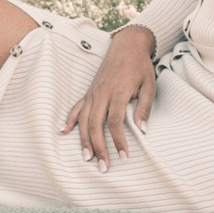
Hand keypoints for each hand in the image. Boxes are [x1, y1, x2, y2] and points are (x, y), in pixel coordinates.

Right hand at [60, 25, 156, 168]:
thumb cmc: (140, 66)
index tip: (124, 157)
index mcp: (118, 92)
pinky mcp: (89, 91)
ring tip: (87, 158)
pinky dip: (69, 120)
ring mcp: (93, 93)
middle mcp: (102, 93)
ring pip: (84, 120)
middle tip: (103, 167)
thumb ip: (144, 108)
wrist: (127, 45)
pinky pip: (77, 107)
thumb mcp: (149, 85)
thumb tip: (142, 130)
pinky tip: (64, 132)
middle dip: (99, 148)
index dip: (119, 141)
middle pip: (96, 125)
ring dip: (84, 140)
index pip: (116, 122)